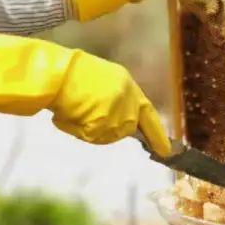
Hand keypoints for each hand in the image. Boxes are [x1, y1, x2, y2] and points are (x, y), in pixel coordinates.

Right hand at [0, 30, 171, 155]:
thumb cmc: (69, 74)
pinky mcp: (106, 120)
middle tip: (85, 113)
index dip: (156, 134)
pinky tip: (70, 112)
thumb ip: (112, 100)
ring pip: (109, 135)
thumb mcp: (99, 81)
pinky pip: (93, 135)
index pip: (147, 113)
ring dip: (91, 128)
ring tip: (74, 107)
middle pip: (126, 129)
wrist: (57, 73)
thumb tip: (114, 120)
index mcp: (127, 83)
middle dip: (108, 127)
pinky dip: (79, 129)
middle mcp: (128, 97)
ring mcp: (118, 110)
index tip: (167, 152)